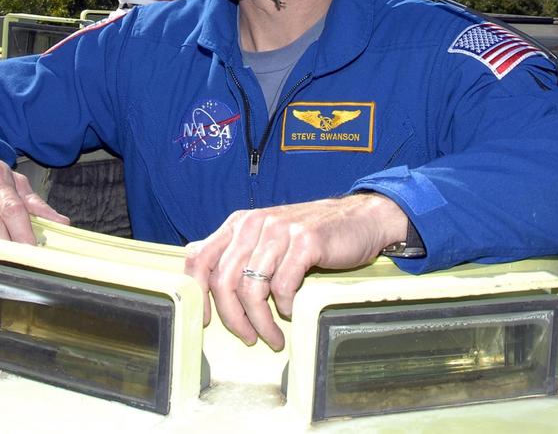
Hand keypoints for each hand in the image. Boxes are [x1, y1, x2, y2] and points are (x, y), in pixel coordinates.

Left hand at [183, 194, 406, 350]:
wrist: (361, 219)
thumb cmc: (312, 235)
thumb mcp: (268, 236)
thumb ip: (237, 250)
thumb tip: (200, 267)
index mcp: (239, 223)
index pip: (199, 258)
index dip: (196, 293)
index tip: (206, 321)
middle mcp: (254, 223)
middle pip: (224, 280)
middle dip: (233, 318)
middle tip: (248, 338)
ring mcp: (280, 230)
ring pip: (252, 287)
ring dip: (261, 321)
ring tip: (272, 337)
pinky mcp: (306, 241)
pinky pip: (283, 285)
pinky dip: (285, 306)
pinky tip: (292, 311)